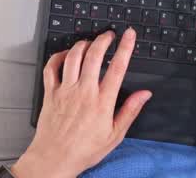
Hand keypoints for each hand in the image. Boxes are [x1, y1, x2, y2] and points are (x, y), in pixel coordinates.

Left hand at [12, 29, 151, 177]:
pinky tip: (65, 54)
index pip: (117, 67)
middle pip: (94, 55)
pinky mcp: (51, 93)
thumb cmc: (84, 150)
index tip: (129, 34)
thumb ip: (130, 111)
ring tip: (90, 42)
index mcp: (102, 102)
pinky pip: (51, 67)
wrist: (54, 159)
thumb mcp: (115, 135)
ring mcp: (66, 91)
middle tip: (109, 34)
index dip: (125, 47)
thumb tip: (144, 95)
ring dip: (83, 44)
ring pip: (73, 57)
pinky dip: (58, 56)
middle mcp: (84, 92)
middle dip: (103, 39)